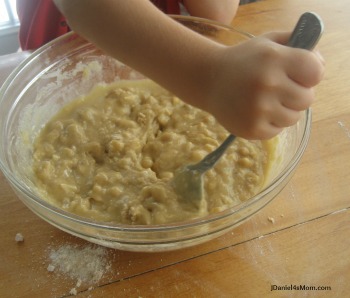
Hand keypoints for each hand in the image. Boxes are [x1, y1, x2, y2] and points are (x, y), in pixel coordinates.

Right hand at [203, 32, 324, 139]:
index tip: (298, 75)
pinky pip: (276, 131)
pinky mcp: (251, 129)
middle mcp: (268, 84)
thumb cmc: (244, 60)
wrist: (209, 80)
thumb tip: (318, 64)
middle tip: (280, 90)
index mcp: (275, 59)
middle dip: (296, 95)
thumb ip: (297, 44)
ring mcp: (259, 109)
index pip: (315, 72)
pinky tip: (256, 112)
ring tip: (266, 102)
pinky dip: (270, 124)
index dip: (309, 75)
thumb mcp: (268, 42)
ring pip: (293, 118)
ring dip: (284, 111)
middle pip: (307, 99)